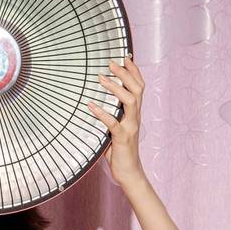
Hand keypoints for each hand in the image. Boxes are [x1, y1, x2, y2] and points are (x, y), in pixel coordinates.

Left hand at [88, 55, 145, 187]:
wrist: (129, 172)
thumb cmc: (120, 151)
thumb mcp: (115, 128)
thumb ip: (110, 115)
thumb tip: (92, 103)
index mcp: (135, 113)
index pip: (139, 86)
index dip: (134, 71)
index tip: (125, 57)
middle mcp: (135, 117)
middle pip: (137, 89)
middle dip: (125, 73)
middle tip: (111, 62)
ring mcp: (130, 127)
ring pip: (129, 101)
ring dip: (115, 88)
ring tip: (101, 78)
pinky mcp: (122, 138)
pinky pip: (113, 123)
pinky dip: (102, 113)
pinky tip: (91, 105)